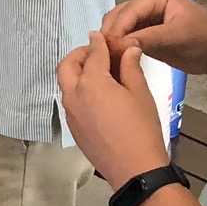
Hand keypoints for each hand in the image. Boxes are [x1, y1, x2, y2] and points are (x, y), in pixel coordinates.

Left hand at [56, 34, 171, 190]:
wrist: (134, 169)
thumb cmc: (142, 129)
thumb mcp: (140, 93)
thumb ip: (130, 67)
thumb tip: (128, 49)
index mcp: (91, 82)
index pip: (93, 53)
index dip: (98, 42)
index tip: (101, 36)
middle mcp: (73, 95)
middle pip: (66, 65)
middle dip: (79, 55)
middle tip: (97, 54)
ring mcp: (70, 112)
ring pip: (65, 83)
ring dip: (76, 73)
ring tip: (98, 73)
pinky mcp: (72, 127)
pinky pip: (69, 101)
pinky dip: (77, 90)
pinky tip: (97, 95)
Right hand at [99, 0, 206, 78]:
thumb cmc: (205, 40)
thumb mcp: (177, 37)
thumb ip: (147, 39)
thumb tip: (117, 45)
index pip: (128, 11)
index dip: (117, 30)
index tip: (108, 50)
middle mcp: (146, 1)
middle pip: (118, 16)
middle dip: (111, 35)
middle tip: (104, 57)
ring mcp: (143, 15)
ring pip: (117, 26)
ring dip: (112, 41)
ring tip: (108, 59)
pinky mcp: (142, 30)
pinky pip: (123, 36)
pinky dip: (118, 46)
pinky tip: (114, 58)